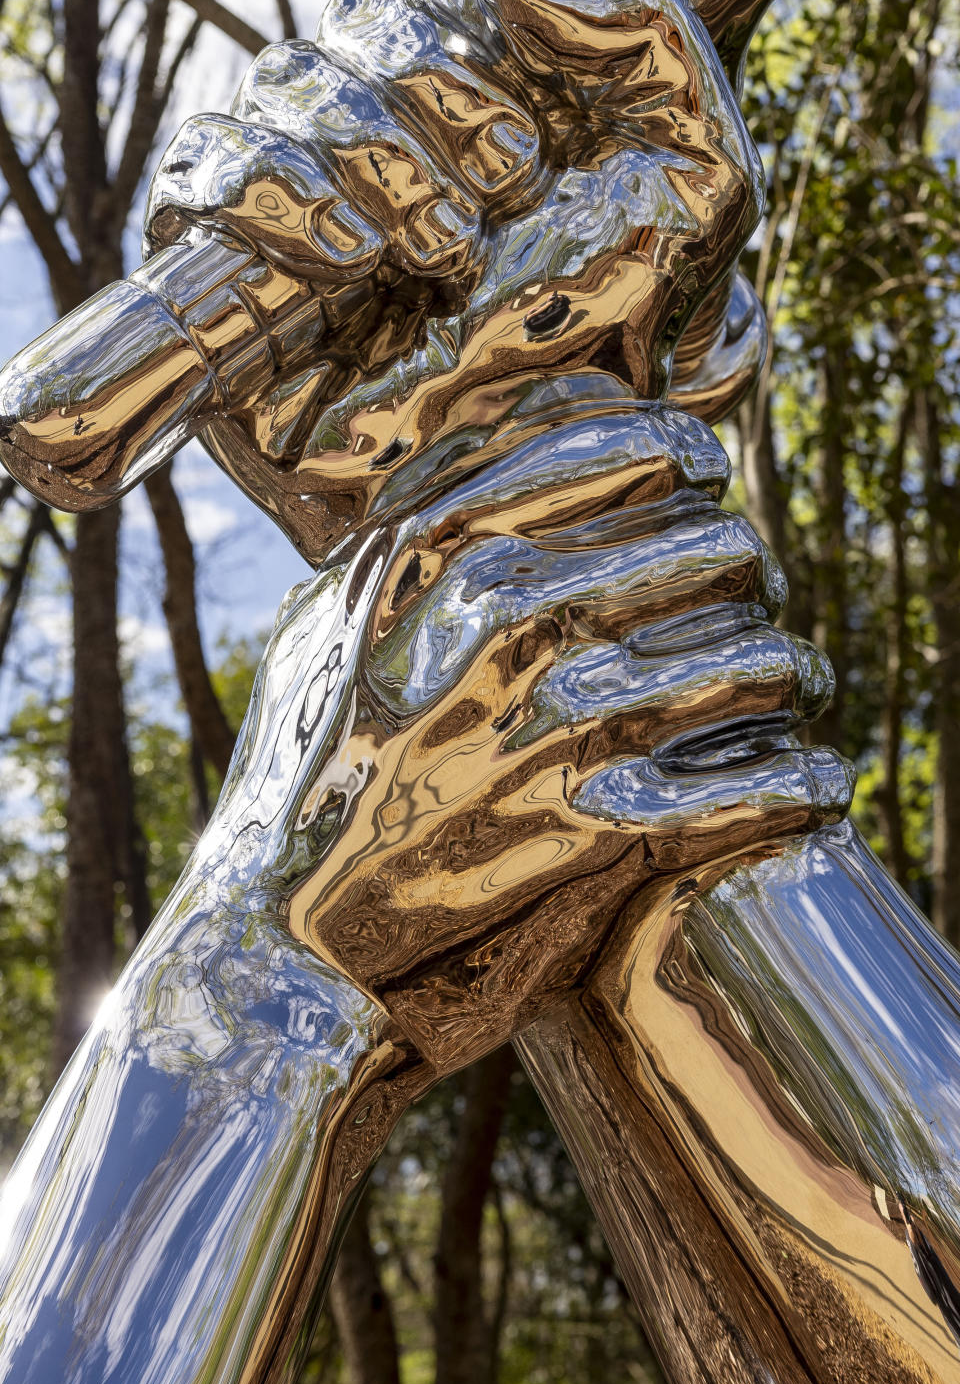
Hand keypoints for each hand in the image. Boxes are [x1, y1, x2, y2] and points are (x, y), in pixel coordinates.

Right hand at [145, 0, 762, 558]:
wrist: (539, 477)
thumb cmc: (622, 339)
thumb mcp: (695, 171)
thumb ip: (643, 28)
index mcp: (474, 99)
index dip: (464, 42)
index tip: (534, 158)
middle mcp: (383, 141)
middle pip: (348, 29)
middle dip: (425, 104)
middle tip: (498, 204)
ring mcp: (303, 205)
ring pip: (277, 87)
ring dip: (366, 154)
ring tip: (439, 251)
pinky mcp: (231, 277)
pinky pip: (201, 173)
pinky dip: (274, 192)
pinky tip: (354, 256)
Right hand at [200, 381, 851, 1070]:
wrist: (280, 938)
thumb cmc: (305, 774)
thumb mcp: (325, 622)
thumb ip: (406, 538)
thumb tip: (487, 465)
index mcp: (441, 544)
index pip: (624, 445)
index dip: (688, 459)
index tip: (705, 487)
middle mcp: (507, 611)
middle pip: (712, 544)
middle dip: (750, 571)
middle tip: (753, 599)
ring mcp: (556, 717)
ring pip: (755, 655)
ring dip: (791, 674)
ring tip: (794, 691)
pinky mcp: (598, 825)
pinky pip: (759, 781)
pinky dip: (805, 781)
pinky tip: (818, 785)